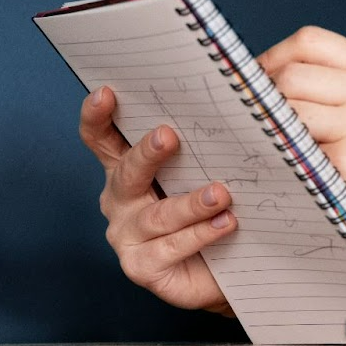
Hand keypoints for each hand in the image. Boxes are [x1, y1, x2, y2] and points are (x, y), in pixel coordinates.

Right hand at [77, 86, 237, 314]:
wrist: (222, 269)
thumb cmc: (210, 207)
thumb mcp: (204, 168)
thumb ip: (208, 135)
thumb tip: (248, 76)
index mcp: (126, 167)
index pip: (102, 138)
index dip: (96, 116)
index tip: (106, 93)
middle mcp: (120, 199)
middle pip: (127, 172)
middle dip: (147, 153)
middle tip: (168, 136)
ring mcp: (126, 236)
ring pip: (157, 215)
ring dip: (190, 203)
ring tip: (221, 194)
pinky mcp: (142, 267)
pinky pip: (170, 248)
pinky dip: (200, 235)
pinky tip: (225, 224)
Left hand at [259, 27, 345, 294]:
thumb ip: (323, 86)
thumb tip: (251, 76)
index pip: (310, 41)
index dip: (274, 57)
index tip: (256, 83)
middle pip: (293, 72)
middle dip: (267, 97)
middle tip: (263, 124)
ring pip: (288, 104)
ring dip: (273, 126)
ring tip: (281, 146)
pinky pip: (293, 141)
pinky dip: (282, 151)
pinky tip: (291, 165)